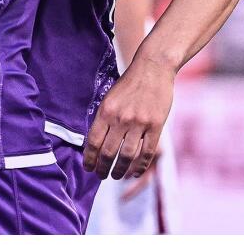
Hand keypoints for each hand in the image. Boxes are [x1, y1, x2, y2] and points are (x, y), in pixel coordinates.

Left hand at [83, 54, 173, 179]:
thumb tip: (95, 141)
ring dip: (119, 170)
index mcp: (106, 110)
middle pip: (108, 152)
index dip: (89, 158)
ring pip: (127, 156)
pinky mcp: (156, 126)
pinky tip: (134, 172)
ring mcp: (139, 123)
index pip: (93, 141)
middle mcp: (121, 118)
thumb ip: (104, 117)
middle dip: (102, 168)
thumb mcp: (110, 96)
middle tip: (100, 176)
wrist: (152, 68)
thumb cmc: (129, 82)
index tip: (87, 167)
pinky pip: (147, 153)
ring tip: (115, 176)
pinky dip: (140, 166)